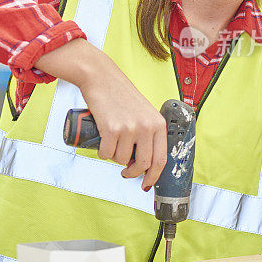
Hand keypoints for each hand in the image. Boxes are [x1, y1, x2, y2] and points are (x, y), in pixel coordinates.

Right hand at [34, 39, 167, 189]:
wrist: (100, 78)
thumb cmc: (119, 94)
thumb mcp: (142, 112)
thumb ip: (147, 132)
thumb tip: (143, 160)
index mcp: (157, 123)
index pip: (161, 159)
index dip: (154, 176)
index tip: (146, 183)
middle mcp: (146, 127)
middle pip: (143, 164)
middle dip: (132, 172)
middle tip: (125, 171)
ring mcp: (129, 128)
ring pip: (122, 159)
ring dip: (114, 158)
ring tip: (111, 144)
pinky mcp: (111, 128)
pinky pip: (106, 153)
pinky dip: (102, 153)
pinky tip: (102, 145)